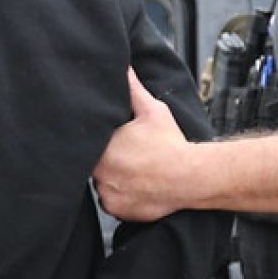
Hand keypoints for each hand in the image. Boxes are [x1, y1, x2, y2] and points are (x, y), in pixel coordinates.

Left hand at [93, 69, 189, 220]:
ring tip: (132, 170)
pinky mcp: (116, 210)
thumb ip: (133, 89)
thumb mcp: (152, 111)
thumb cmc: (171, 144)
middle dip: (105, 159)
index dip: (97, 141)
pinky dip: (119, 195)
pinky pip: (110, 201)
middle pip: (91, 164)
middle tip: (126, 155)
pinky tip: (135, 184)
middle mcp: (100, 173)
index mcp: (102, 148)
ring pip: (101, 183)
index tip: (113, 142)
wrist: (191, 177)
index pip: (86, 144)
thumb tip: (124, 68)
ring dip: (111, 177)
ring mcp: (107, 193)